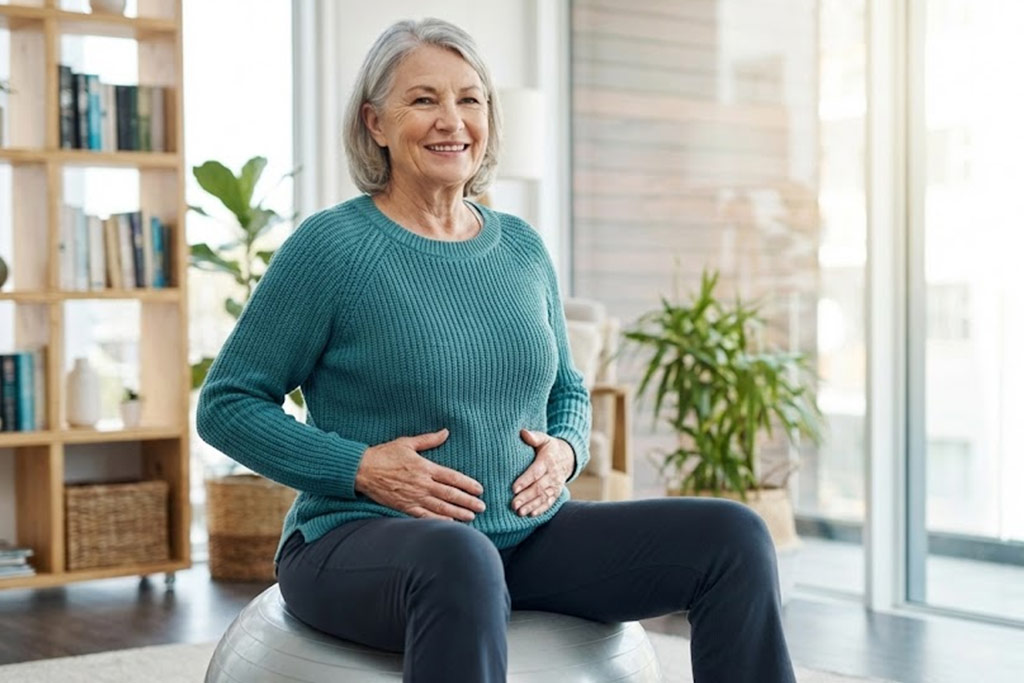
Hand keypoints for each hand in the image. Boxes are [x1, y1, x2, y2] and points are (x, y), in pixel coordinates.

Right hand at [354, 428, 486, 520]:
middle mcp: (422, 484)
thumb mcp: (407, 443)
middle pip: (450, 495)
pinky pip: (424, 516)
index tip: (480, 490)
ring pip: (440, 508)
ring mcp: (413, 497)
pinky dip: (438, 521)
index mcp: (425, 467)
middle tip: (482, 507)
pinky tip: (450, 524)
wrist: (362, 470)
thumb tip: (446, 432)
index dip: (468, 484)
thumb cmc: (384, 454)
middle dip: (468, 501)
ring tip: (471, 517)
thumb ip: (428, 440)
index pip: (452, 477)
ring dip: (458, 513)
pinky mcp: (404, 507)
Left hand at [511, 429, 574, 517]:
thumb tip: (523, 432)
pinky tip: (531, 515)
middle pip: (539, 488)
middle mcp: (553, 474)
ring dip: (531, 505)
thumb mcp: (544, 439)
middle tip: (513, 505)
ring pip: (543, 497)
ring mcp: (555, 485)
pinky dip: (541, 509)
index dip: (525, 480)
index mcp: (547, 461)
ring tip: (519, 512)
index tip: (514, 488)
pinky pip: (549, 502)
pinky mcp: (556, 492)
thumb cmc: (549, 447)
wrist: (568, 457)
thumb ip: (534, 437)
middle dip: (526, 497)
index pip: (535, 472)